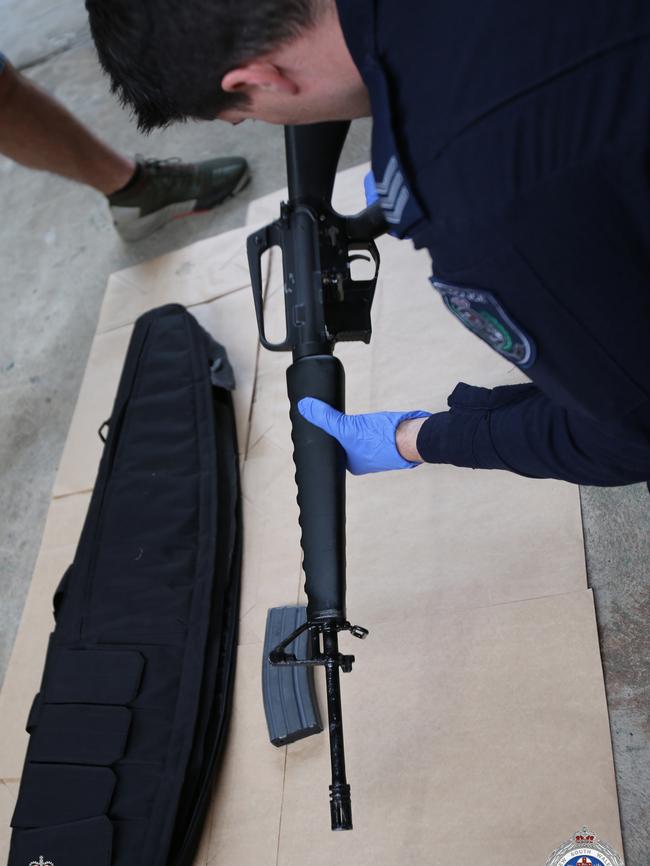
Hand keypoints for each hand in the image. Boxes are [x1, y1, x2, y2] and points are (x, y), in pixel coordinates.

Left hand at [298, 397, 430, 474]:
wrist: (413, 437)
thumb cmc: (381, 439)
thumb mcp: (347, 426)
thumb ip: (325, 418)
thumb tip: (304, 407)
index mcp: (350, 465)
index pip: (331, 449)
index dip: (324, 435)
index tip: (318, 420)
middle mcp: (362, 461)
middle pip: (343, 442)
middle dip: (338, 429)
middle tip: (333, 414)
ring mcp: (376, 451)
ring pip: (357, 436)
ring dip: (354, 426)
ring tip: (354, 418)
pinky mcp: (388, 441)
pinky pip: (372, 432)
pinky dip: (369, 425)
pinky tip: (369, 420)